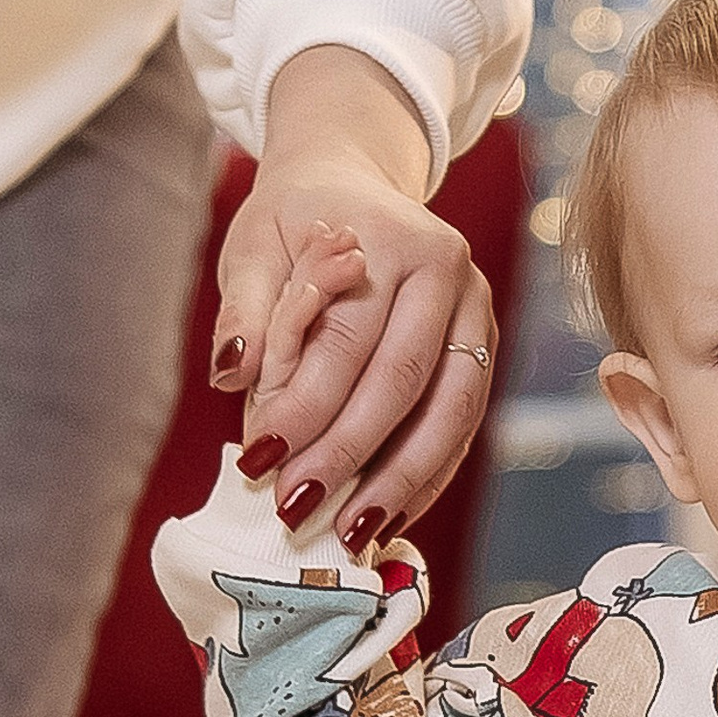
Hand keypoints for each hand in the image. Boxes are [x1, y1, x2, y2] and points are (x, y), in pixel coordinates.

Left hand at [210, 44, 497, 548]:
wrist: (354, 184)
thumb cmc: (295, 222)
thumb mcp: (253, 248)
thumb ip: (245, 311)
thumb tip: (234, 374)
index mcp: (390, 237)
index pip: (345, 340)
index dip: (302, 406)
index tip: (259, 461)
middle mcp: (449, 271)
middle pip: (401, 382)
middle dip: (348, 455)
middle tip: (299, 509)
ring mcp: (477, 310)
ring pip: (450, 411)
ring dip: (401, 480)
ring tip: (353, 532)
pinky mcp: (483, 346)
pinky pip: (463, 422)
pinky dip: (429, 473)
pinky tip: (392, 513)